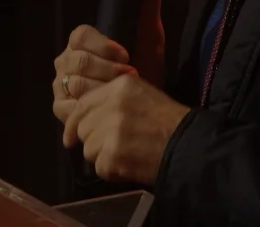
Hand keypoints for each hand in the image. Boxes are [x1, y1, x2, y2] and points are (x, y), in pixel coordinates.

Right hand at [51, 0, 166, 122]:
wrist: (144, 105)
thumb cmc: (144, 67)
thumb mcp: (149, 34)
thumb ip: (148, 1)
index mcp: (81, 41)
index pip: (81, 35)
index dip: (103, 45)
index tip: (127, 56)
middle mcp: (66, 60)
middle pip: (78, 60)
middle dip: (107, 71)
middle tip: (130, 78)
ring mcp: (61, 85)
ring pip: (75, 83)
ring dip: (103, 91)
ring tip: (122, 96)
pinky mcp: (62, 109)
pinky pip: (69, 108)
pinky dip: (91, 110)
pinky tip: (107, 110)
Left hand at [62, 73, 190, 184]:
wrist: (189, 145)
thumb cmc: (167, 121)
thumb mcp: (139, 96)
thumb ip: (109, 101)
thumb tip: (78, 119)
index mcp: (118, 88)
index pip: (82, 105)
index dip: (73, 123)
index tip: (70, 137)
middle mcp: (111, 106)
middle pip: (82, 128)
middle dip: (94, 140)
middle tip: (116, 145)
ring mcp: (111, 131)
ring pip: (88, 150)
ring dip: (103, 156)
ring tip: (126, 153)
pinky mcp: (113, 155)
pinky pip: (99, 167)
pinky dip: (112, 171)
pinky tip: (130, 165)